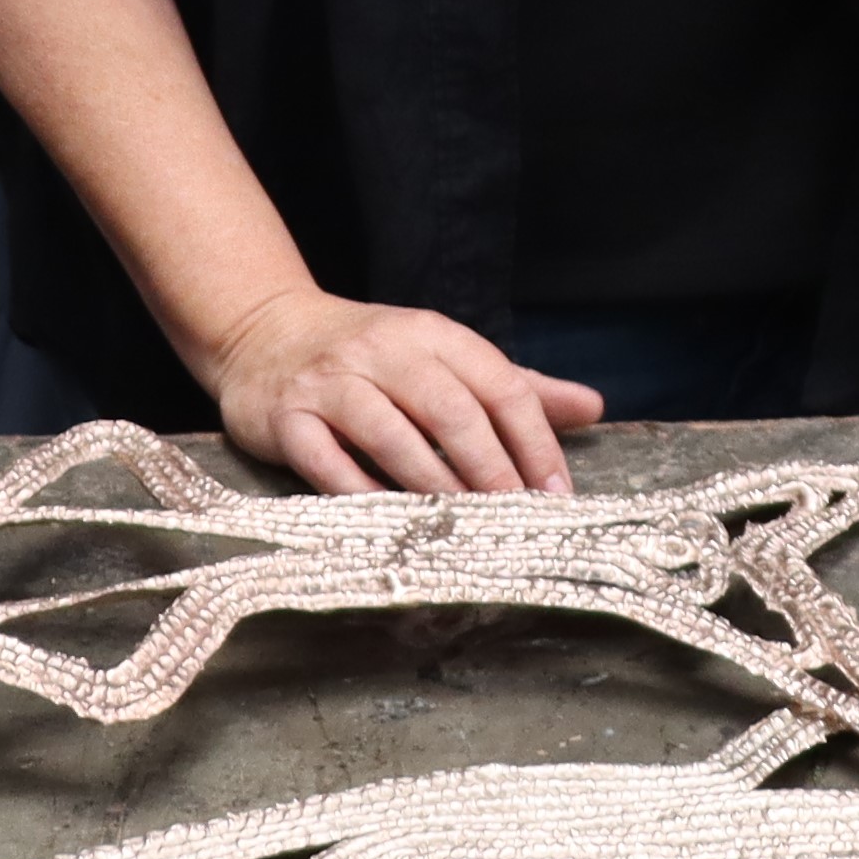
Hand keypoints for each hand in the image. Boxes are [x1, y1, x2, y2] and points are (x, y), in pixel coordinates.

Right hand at [187, 284, 608, 494]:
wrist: (265, 330)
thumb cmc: (371, 354)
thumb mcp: (443, 355)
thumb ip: (516, 385)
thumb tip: (593, 407)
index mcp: (432, 335)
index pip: (498, 384)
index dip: (534, 441)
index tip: (556, 492)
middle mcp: (383, 351)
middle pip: (450, 409)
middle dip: (491, 468)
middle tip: (516, 516)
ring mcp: (331, 383)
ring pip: (391, 434)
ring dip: (433, 486)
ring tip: (464, 527)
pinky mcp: (286, 417)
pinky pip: (326, 461)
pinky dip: (361, 494)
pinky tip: (390, 524)